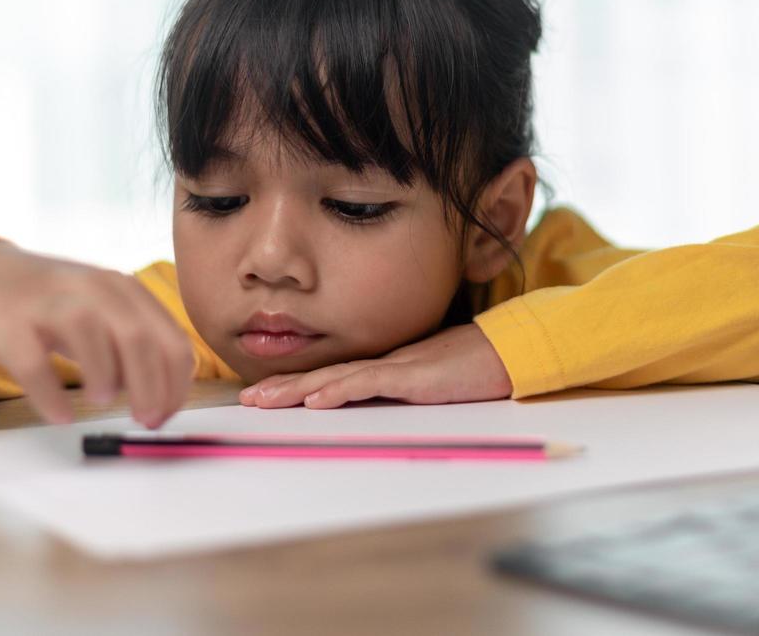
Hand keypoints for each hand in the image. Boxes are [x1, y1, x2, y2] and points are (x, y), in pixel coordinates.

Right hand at [0, 240, 192, 427]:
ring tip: (102, 402)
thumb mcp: (103, 314)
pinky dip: (50, 395)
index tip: (165, 417)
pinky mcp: (10, 325)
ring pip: (90, 336)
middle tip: (144, 420)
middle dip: (150, 387)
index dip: (176, 385)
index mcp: (125, 290)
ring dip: (105, 376)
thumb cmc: (54, 305)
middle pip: (138, 338)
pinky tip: (60, 416)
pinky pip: (33, 363)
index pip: (170, 340)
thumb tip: (161, 399)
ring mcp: (49, 304)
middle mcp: (93, 289)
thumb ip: (133, 347)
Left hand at [237, 323, 513, 408]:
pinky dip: (340, 391)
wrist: (511, 351)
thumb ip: (404, 391)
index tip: (266, 395)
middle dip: (283, 388)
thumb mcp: (431, 383)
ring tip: (265, 401)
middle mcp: (386, 364)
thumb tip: (375, 408)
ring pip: (338, 379)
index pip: (334, 377)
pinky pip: (371, 384)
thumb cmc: (477, 368)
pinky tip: (316, 400)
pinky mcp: (415, 376)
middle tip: (247, 400)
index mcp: (387, 368)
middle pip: (325, 376)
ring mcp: (399, 368)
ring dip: (298, 391)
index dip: (298, 386)